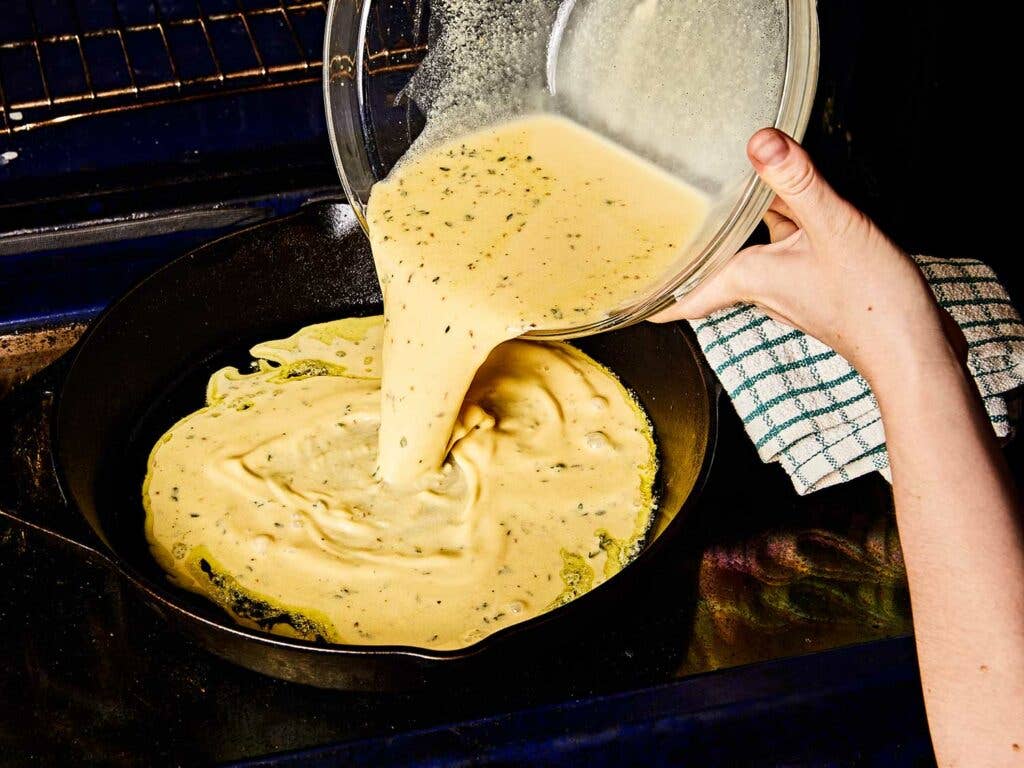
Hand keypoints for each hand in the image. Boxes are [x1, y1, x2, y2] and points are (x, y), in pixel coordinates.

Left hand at [651, 128, 963, 387]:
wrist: (912, 348)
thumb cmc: (871, 303)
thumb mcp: (833, 227)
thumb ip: (797, 182)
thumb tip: (759, 142)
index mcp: (749, 277)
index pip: (683, 293)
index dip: (650, 294)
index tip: (619, 298)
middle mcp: (762, 284)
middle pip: (714, 258)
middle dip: (691, 238)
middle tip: (658, 215)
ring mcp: (790, 284)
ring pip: (753, 245)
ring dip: (739, 220)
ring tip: (718, 184)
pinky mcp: (818, 280)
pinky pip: (787, 245)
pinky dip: (782, 221)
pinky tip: (793, 195)